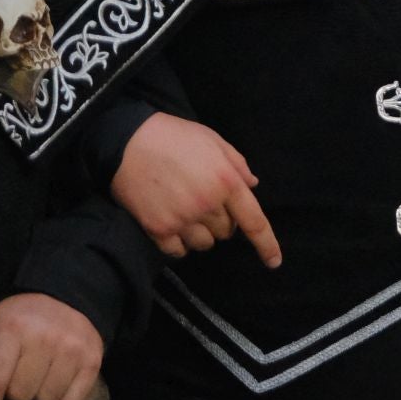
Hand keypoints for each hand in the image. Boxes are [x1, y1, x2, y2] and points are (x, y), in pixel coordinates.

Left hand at [0, 294, 102, 399]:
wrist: (65, 298)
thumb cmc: (16, 320)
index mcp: (13, 330)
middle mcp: (46, 338)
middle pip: (20, 394)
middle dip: (12, 397)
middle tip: (13, 386)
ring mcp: (73, 349)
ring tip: (31, 388)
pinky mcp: (93, 360)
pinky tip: (46, 399)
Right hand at [111, 112, 280, 266]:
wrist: (126, 141)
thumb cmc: (174, 136)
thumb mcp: (214, 140)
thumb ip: (237, 164)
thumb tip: (252, 185)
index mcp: (227, 181)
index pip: (254, 221)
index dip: (267, 245)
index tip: (274, 262)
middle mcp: (208, 205)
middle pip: (227, 232)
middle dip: (222, 221)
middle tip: (205, 201)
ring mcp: (182, 219)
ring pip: (205, 244)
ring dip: (201, 233)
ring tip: (187, 211)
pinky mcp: (158, 229)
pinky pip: (179, 251)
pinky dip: (179, 243)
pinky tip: (172, 224)